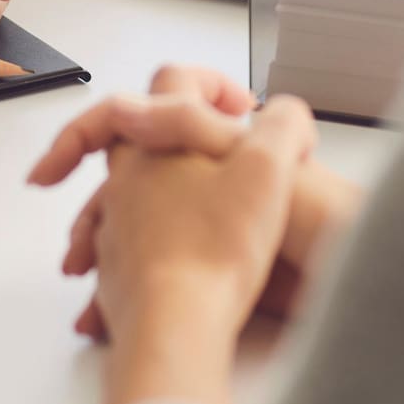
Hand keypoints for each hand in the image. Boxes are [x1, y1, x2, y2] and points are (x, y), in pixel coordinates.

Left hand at [30, 66, 362, 337]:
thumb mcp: (271, 169)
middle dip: (160, 130)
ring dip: (149, 191)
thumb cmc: (216, 248)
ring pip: (119, 192)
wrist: (176, 323)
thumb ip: (284, 125)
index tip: (236, 104)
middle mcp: (127, 178)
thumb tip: (287, 114)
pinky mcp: (117, 270)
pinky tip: (173, 265)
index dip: (210, 81)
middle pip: (129, 133)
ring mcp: (116, 225)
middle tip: (190, 140)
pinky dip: (142, 246)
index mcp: (158, 142)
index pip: (170, 80)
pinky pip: (122, 247)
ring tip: (185, 209)